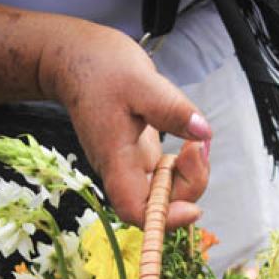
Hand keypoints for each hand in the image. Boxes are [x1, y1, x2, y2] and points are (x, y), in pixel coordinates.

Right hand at [39, 20, 211, 227]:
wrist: (75, 59)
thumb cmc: (99, 68)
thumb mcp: (140, 81)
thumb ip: (172, 110)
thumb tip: (203, 134)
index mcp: (116, 160)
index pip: (136, 211)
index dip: (165, 219)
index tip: (193, 207)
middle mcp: (123, 172)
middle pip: (158, 206)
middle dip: (189, 186)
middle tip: (198, 147)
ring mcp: (132, 167)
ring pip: (166, 193)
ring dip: (190, 176)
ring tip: (195, 141)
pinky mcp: (140, 157)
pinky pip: (167, 176)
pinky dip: (184, 165)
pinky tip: (190, 141)